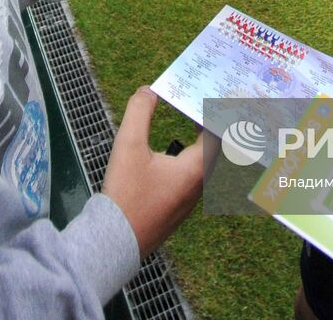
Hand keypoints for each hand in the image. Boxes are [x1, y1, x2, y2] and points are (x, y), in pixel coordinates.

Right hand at [102, 88, 218, 256]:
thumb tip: (148, 90)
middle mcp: (198, 186)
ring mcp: (188, 201)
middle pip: (213, 150)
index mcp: (195, 169)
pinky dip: (189, 160)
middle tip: (203, 104)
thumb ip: (139, 113)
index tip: (216, 95)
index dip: (218, 113)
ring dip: (200, 144)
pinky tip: (173, 155)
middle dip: (210, 126)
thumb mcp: (128, 146)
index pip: (217, 135)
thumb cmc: (126, 193)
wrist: (115, 242)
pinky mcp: (177, 211)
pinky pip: (191, 179)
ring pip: (202, 166)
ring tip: (192, 122)